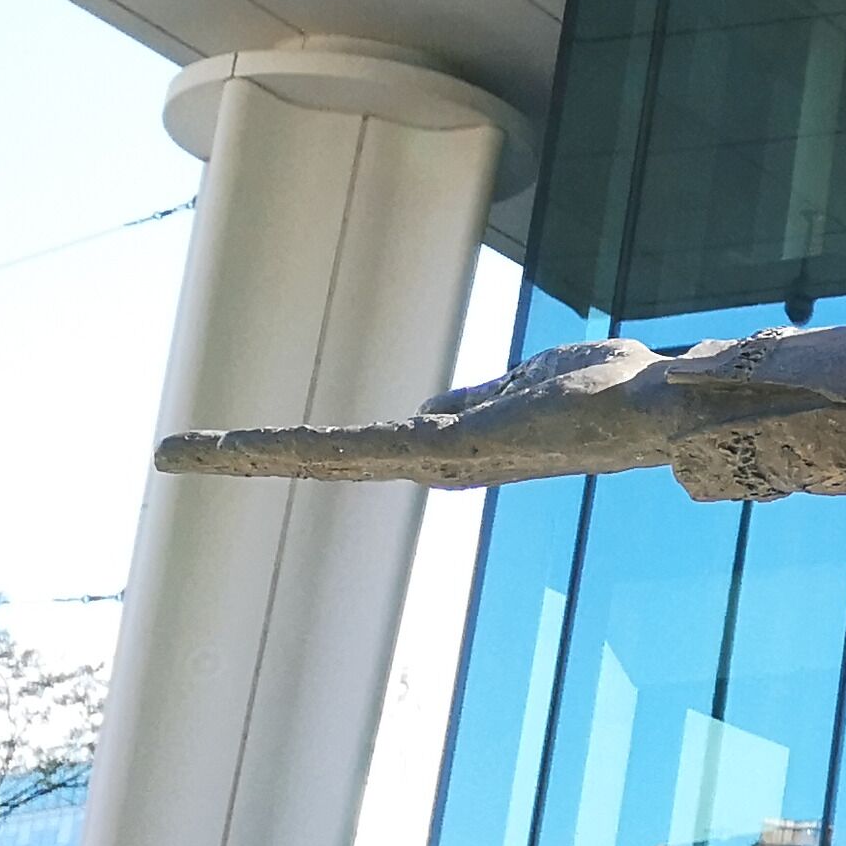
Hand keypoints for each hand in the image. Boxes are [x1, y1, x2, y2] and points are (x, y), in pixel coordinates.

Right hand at [155, 338, 839, 488]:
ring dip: (257, 456)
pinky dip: (291, 449)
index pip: (378, 449)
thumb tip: (434, 410)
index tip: (261, 451)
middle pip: (341, 459)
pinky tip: (237, 453)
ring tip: (186, 456)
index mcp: (467, 446)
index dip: (319, 449)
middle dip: (266, 459)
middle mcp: (445, 461)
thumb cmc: (616, 391)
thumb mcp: (535, 384)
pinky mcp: (437, 451)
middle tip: (186, 458)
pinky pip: (352, 449)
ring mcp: (438, 459)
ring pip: (332, 458)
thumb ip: (482, 398)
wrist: (658, 407)